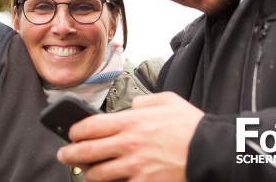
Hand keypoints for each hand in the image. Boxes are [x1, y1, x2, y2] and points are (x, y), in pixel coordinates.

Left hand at [57, 92, 203, 181]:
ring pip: (99, 175)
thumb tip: (134, 106)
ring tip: (85, 172)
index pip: (90, 126)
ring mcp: (135, 167)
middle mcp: (129, 144)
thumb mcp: (168, 100)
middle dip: (70, 154)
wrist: (211, 152)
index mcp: (131, 122)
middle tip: (64, 155)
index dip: (75, 131)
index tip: (71, 133)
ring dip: (87, 174)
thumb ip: (145, 101)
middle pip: (87, 152)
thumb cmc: (192, 126)